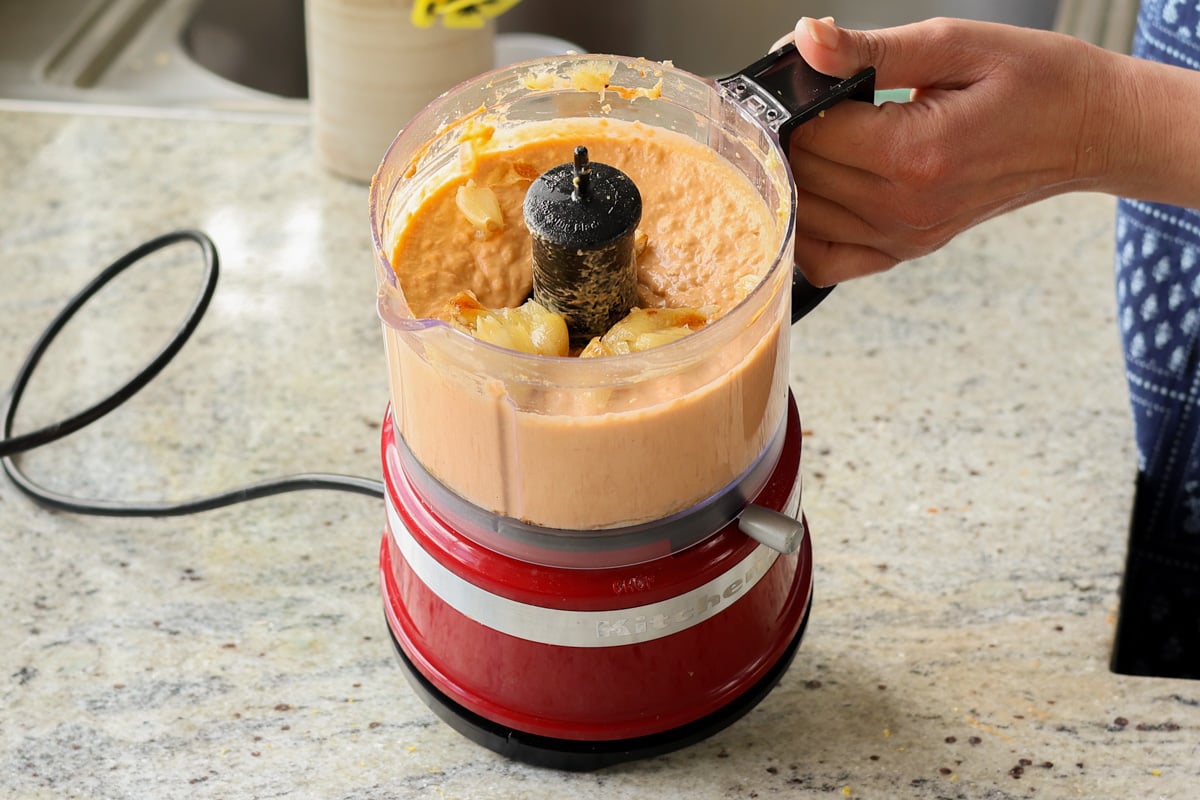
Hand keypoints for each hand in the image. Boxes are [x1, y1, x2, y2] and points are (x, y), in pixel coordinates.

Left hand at [775, 17, 1120, 284]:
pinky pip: (829, 262)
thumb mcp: (954, 44)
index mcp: (915, 154)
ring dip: (794, 181)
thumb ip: (870, 49)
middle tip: (803, 103)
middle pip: (802, 178)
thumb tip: (805, 40)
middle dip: (788, 138)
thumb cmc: (1036, 81)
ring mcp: (905, 238)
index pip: (810, 136)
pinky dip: (808, 232)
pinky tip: (816, 194)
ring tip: (814, 140)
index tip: (798, 77)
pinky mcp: (908, 251)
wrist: (1091, 130)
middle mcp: (905, 208)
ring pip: (805, 219)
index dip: (791, 103)